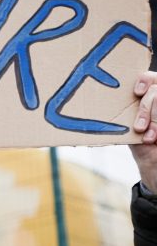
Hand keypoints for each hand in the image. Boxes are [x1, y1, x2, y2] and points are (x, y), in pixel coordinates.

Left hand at [131, 71, 156, 191]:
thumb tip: (95, 111)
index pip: (149, 78)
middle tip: (140, 127)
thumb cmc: (141, 145)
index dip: (145, 80)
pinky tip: (156, 138)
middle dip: (147, 108)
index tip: (137, 92)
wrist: (155, 166)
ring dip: (156, 118)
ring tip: (150, 137)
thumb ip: (125, 115)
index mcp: (149, 97)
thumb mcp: (130, 129)